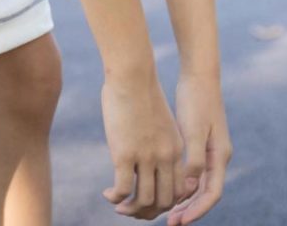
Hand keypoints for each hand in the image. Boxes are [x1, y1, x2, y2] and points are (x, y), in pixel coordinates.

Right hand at [100, 70, 190, 218]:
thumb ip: (157, 138)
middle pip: (164, 201)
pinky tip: (108, 193)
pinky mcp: (125, 155)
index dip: (165, 201)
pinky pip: (123, 190)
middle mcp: (165, 156)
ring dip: (131, 209)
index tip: (149, 199)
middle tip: (132, 210)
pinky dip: (116, 198)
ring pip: (144, 200)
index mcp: (175, 147)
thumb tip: (147, 149)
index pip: (178, 189)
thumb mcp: (158, 118)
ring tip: (118, 206)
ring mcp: (146, 157)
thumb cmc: (140, 90)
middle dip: (149, 212)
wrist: (132, 74)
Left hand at [164, 70, 233, 224]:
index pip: (211, 194)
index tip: (179, 221)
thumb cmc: (196, 99)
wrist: (199, 75)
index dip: (197, 210)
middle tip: (168, 223)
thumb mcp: (194, 129)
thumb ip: (193, 159)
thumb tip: (187, 187)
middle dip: (188, 209)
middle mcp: (217, 157)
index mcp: (219, 155)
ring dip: (183, 198)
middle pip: (204, 193)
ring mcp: (209, 150)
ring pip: (197, 183)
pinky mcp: (199, 143)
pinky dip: (179, 182)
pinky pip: (191, 171)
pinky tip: (163, 186)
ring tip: (163, 211)